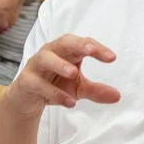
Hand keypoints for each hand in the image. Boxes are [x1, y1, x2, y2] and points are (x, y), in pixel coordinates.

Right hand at [1, 34, 120, 117]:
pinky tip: (69, 102)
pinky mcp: (25, 81)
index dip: (97, 48)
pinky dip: (54, 93)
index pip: (83, 43)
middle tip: (91, 51)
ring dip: (60, 64)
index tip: (112, 58)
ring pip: (45, 58)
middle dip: (78, 44)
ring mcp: (36, 65)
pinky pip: (38, 84)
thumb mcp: (78, 89)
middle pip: (63, 42)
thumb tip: (118, 96)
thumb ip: (96, 91)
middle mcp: (51, 53)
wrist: (26, 100)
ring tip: (74, 73)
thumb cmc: (55, 85)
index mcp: (66, 51)